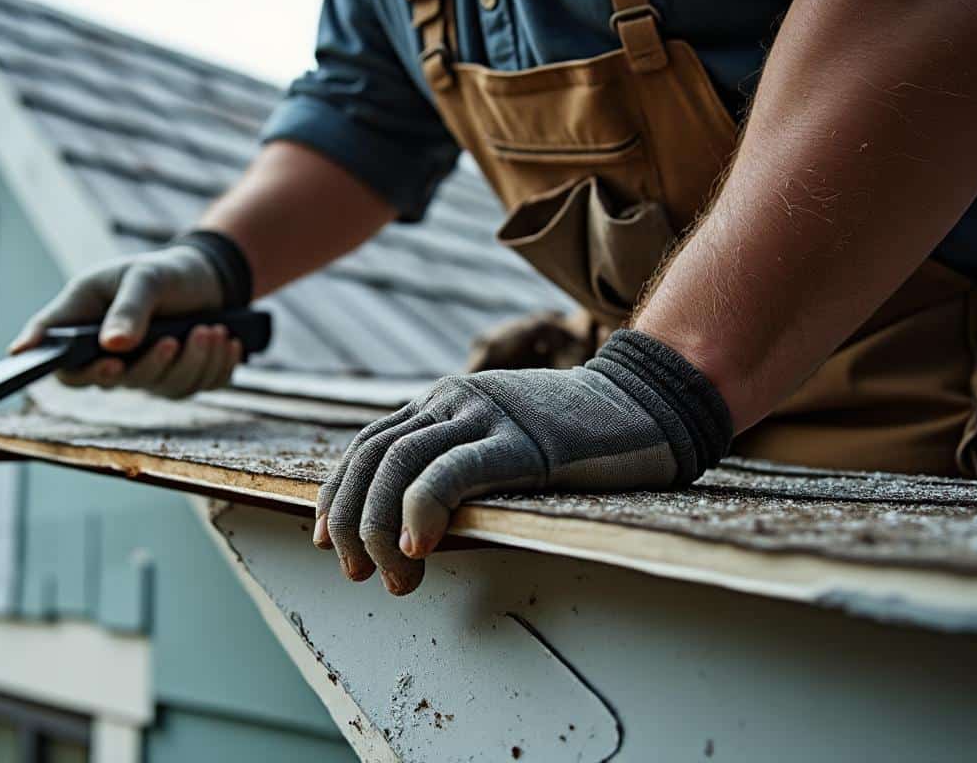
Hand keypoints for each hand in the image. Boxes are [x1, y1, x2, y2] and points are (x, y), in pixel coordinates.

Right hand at [8, 245, 241, 396]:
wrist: (204, 279)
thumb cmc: (161, 273)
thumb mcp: (144, 277)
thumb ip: (128, 308)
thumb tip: (113, 345)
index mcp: (83, 325)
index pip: (61, 362)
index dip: (70, 372)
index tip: (108, 363)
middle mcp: (108, 356)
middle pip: (116, 383)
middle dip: (151, 364)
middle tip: (173, 340)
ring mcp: (143, 372)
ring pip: (163, 387)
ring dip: (193, 361)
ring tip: (213, 329)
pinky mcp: (177, 380)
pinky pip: (197, 387)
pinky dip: (216, 366)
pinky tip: (228, 342)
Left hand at [312, 330, 732, 594]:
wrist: (648, 405)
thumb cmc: (580, 441)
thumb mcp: (503, 446)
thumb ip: (458, 471)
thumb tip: (416, 536)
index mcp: (445, 401)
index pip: (369, 446)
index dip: (339, 494)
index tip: (328, 539)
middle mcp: (454, 400)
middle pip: (372, 458)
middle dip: (352, 519)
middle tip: (355, 570)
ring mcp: (484, 415)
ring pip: (399, 467)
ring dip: (381, 529)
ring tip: (393, 576)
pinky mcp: (517, 440)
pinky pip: (449, 473)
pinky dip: (421, 511)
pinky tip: (420, 548)